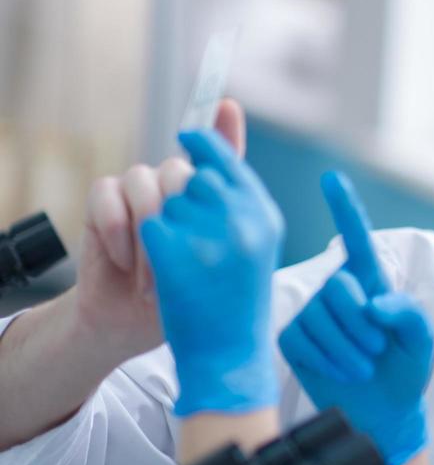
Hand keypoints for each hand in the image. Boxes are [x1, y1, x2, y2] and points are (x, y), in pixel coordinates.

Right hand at [74, 101, 245, 360]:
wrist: (131, 326)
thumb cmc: (180, 296)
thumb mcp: (214, 265)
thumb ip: (229, 216)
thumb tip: (245, 169)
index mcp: (206, 199)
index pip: (216, 153)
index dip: (222, 129)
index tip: (229, 106)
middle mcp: (173, 187)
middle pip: (181, 171)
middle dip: (181, 219)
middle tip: (182, 264)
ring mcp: (138, 192)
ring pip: (145, 181)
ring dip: (150, 235)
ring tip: (152, 280)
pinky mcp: (103, 203)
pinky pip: (109, 195)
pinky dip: (117, 231)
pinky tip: (124, 262)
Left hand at [139, 128, 283, 415]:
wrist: (224, 360)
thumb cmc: (235, 298)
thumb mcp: (250, 237)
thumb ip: (234, 179)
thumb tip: (224, 105)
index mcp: (265, 217)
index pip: (226, 159)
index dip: (203, 145)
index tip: (185, 137)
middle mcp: (243, 221)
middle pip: (187, 177)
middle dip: (175, 200)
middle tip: (184, 238)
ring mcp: (208, 237)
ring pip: (159, 199)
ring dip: (155, 225)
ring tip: (172, 264)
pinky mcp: (172, 255)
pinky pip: (141, 225)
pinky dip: (137, 246)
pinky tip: (153, 273)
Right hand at [278, 172, 433, 464]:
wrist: (381, 413)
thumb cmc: (403, 370)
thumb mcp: (418, 340)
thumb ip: (406, 314)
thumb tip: (370, 303)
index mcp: (369, 281)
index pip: (355, 238)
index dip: (343, 208)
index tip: (332, 178)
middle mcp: (336, 291)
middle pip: (339, 287)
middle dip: (362, 324)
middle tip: (376, 350)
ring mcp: (310, 313)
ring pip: (322, 317)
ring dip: (350, 349)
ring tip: (364, 365)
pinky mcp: (292, 338)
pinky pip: (304, 340)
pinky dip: (331, 361)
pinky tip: (345, 373)